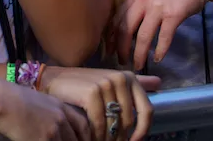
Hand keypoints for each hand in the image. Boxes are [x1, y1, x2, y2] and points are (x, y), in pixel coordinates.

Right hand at [0, 79, 88, 140]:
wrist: (1, 99)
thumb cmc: (12, 96)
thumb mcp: (37, 99)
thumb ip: (48, 111)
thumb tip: (49, 123)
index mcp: (60, 106)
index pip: (82, 124)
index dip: (85, 136)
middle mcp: (60, 119)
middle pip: (75, 139)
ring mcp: (52, 131)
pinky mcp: (42, 140)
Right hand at [40, 66, 154, 140]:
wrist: (53, 80)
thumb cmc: (83, 85)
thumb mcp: (110, 82)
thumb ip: (135, 82)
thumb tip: (158, 82)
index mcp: (128, 77)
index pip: (147, 110)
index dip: (142, 130)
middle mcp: (120, 78)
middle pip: (130, 121)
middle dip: (121, 137)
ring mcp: (106, 84)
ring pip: (115, 124)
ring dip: (108, 138)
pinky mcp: (92, 93)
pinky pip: (100, 124)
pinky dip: (96, 135)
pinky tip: (91, 137)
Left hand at [115, 0, 212, 70]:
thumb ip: (138, 5)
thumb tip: (128, 28)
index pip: (116, 19)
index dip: (111, 37)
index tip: (109, 50)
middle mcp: (143, 1)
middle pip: (125, 29)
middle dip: (121, 49)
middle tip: (121, 62)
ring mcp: (157, 8)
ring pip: (142, 36)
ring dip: (139, 54)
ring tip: (138, 65)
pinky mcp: (173, 15)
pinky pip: (163, 37)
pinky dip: (159, 50)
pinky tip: (157, 59)